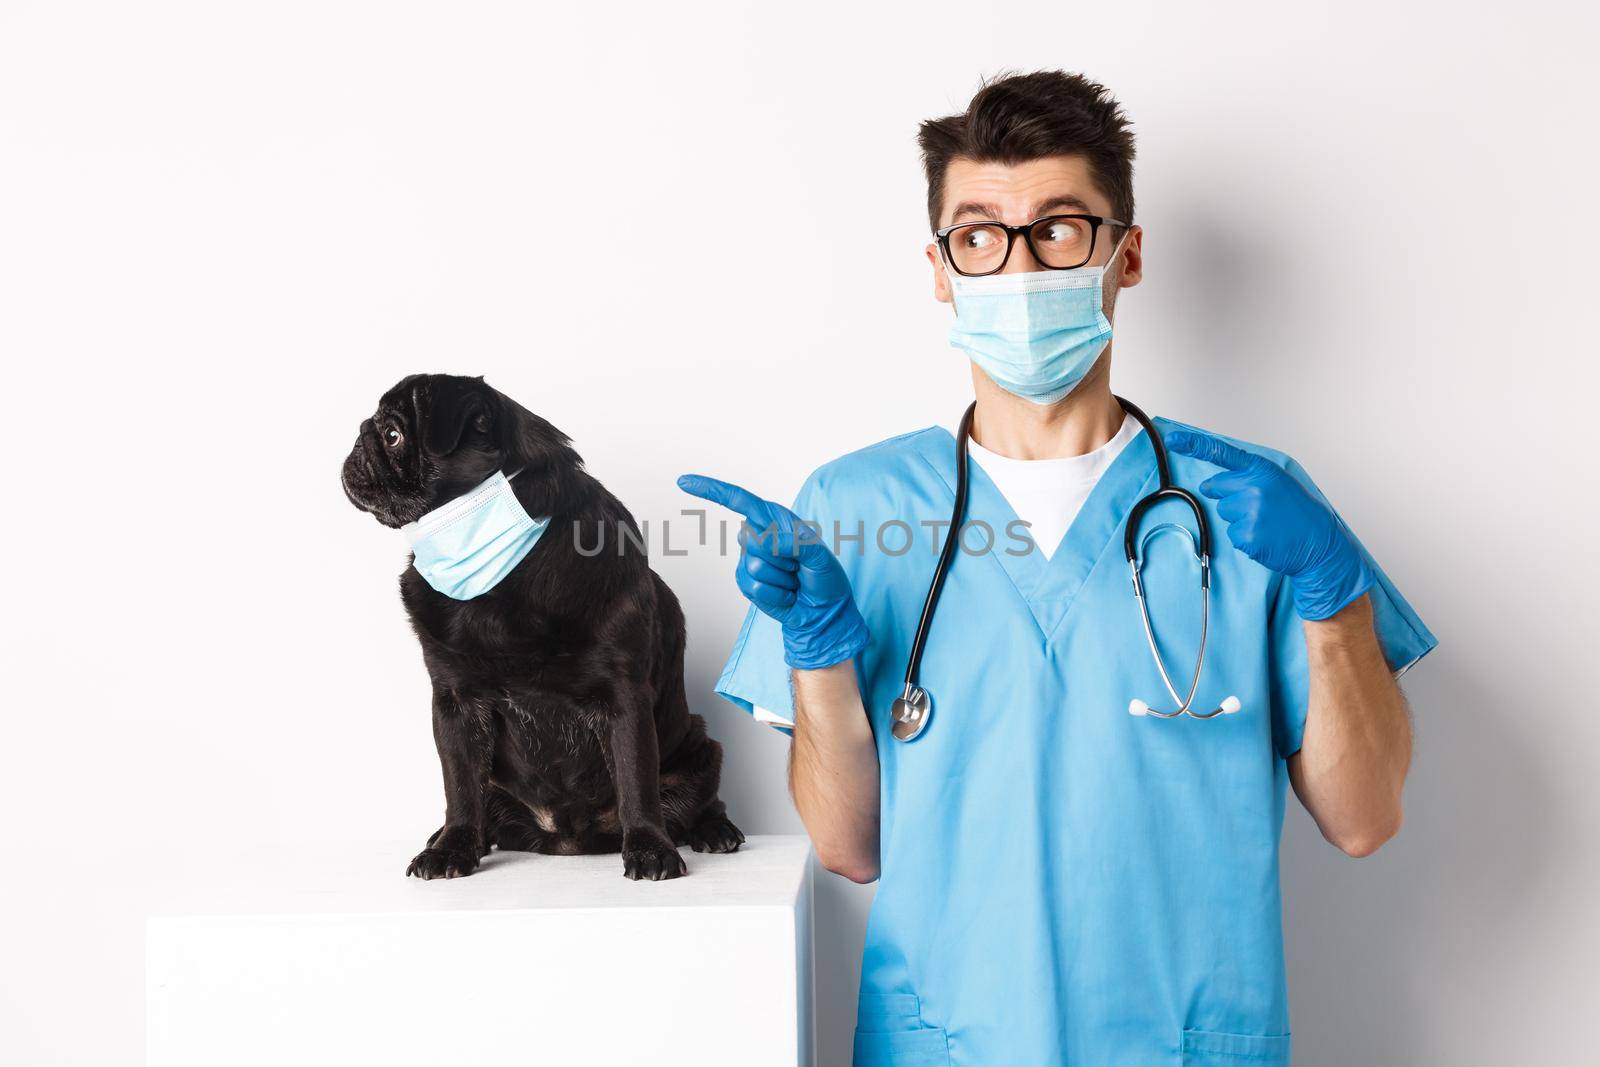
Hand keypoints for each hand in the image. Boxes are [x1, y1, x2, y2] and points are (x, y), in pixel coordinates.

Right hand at [677, 474, 868, 669]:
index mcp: (775, 518)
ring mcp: (748, 560)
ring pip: (754, 566)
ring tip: (793, 580)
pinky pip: (754, 586)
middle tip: (798, 565)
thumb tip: (768, 541)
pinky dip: (776, 594)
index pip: (738, 500)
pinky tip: (786, 593)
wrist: (821, 610)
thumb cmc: (824, 578)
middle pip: (751, 538)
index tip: (684, 482)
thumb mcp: (820, 555)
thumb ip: (797, 543)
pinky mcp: (745, 582)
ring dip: (781, 578)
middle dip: (780, 556)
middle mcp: (758, 535)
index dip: (711, 490)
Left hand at [1165, 431, 1372, 620]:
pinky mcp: (1246, 535)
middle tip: (1257, 507)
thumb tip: (1210, 484)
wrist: (1319, 543)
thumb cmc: (1299, 513)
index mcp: (1262, 470)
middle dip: (1229, 497)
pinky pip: (1230, 534)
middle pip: (1216, 488)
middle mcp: (1254, 487)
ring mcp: (1249, 511)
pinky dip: (1244, 538)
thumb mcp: (1278, 483)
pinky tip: (1265, 537)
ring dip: (1239, 519)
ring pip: (1223, 513)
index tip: (1174, 439)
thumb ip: (1247, 477)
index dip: (1194, 444)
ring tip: (1266, 523)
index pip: (1220, 452)